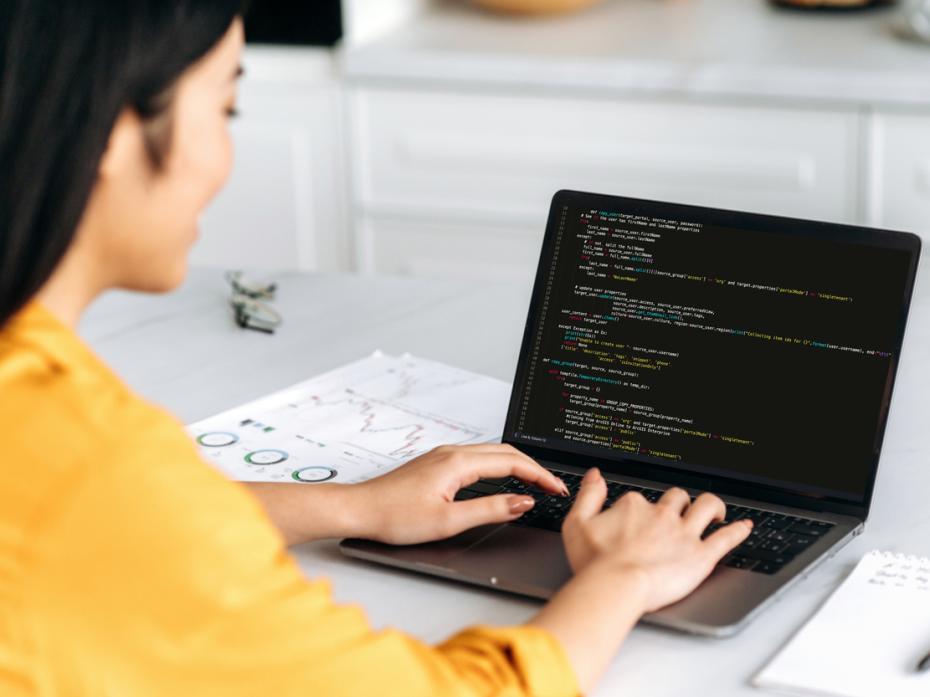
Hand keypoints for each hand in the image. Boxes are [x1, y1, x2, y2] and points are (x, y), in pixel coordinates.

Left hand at [350, 444, 568, 544]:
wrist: (360, 510)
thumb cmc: (395, 517)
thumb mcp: (449, 521)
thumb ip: (490, 509)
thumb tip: (522, 502)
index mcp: (458, 462)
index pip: (512, 462)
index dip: (540, 475)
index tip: (557, 488)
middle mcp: (452, 452)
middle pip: (505, 452)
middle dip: (534, 467)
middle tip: (554, 486)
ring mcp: (443, 455)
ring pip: (491, 452)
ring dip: (517, 465)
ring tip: (535, 483)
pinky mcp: (436, 463)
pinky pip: (477, 457)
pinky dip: (499, 466)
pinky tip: (502, 479)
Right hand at [561, 468, 751, 612]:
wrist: (615, 586)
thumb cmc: (594, 562)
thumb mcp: (576, 523)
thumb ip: (588, 495)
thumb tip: (595, 475)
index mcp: (634, 506)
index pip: (640, 499)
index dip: (639, 510)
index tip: (636, 521)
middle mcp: (662, 515)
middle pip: (677, 498)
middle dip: (679, 502)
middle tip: (680, 512)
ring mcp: (683, 534)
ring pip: (706, 507)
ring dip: (713, 506)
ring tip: (716, 510)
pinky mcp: (701, 555)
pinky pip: (726, 538)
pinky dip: (737, 530)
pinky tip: (744, 526)